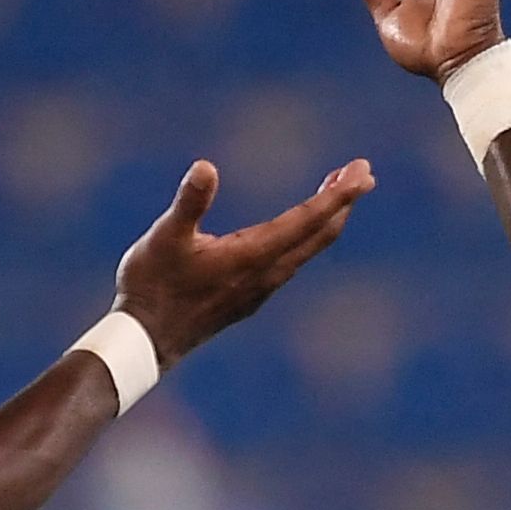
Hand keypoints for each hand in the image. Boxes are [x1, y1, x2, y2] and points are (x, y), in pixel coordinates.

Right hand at [109, 156, 373, 366]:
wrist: (146, 342)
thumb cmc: (152, 286)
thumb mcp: (165, 237)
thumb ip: (189, 203)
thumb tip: (206, 168)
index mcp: (252, 256)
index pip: (308, 220)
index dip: (338, 195)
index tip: (362, 172)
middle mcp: (266, 274)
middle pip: (319, 234)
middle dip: (343, 201)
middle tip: (364, 172)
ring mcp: (260, 288)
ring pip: (308, 248)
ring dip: (327, 217)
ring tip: (339, 189)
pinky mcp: (250, 295)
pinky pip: (293, 259)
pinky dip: (307, 235)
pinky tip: (301, 227)